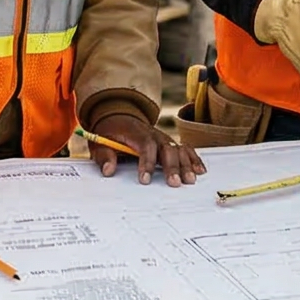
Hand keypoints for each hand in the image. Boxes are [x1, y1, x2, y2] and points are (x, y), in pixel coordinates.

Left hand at [84, 107, 203, 186]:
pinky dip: (193, 158)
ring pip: (179, 149)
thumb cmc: (110, 132)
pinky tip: (200, 170)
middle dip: (171, 166)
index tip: (145, 179)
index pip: (145, 145)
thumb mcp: (100, 142)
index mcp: (136, 132)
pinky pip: (185, 148)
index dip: (146, 163)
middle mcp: (153, 134)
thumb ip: (104, 156)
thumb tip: (108, 170)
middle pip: (166, 148)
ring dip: (186, 164)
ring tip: (190, 180)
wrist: (118, 116)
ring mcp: (163, 137)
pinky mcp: (169, 142)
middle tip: (174, 183)